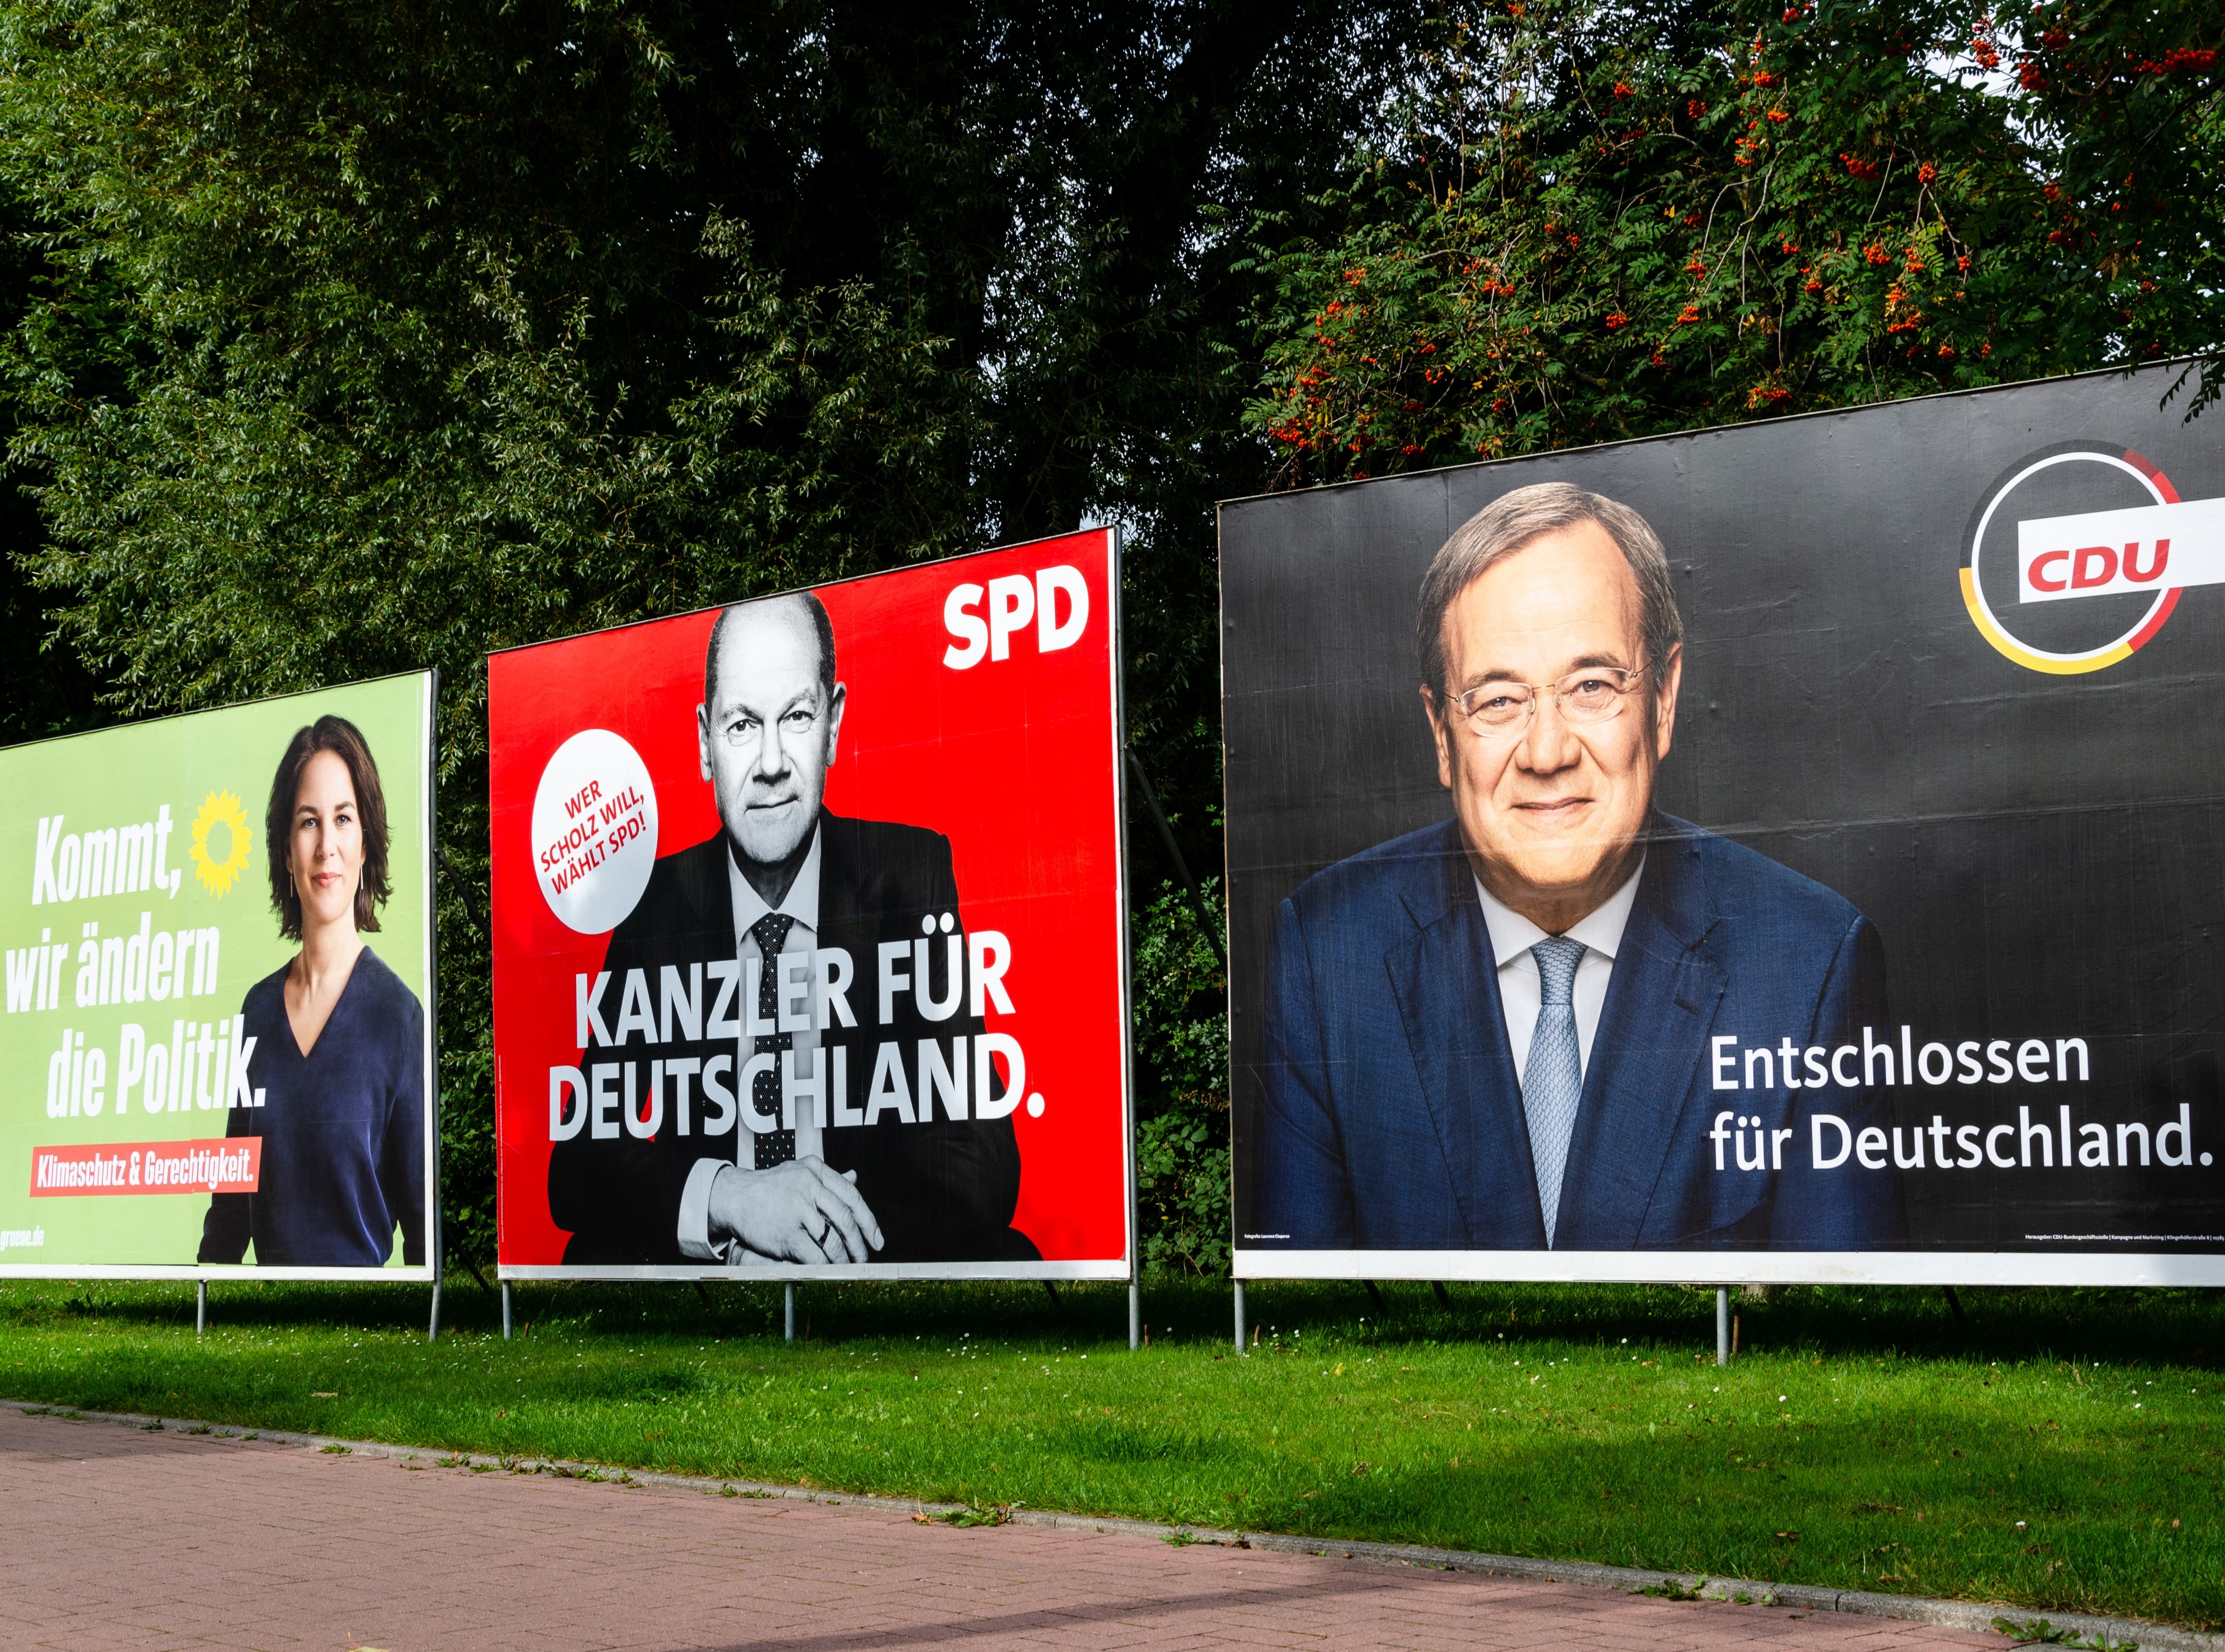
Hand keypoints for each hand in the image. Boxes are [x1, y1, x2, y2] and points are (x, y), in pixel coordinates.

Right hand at [707, 1158, 882, 1263]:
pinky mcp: (786, 1233)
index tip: (877, 1240)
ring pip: (832, 1240)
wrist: (734, 1197)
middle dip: (859, 1244)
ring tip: (847, 1267)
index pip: (851, 1196)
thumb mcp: (799, 1174)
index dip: (868, 1221)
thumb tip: (855, 1178)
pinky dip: (825, 1266)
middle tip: (865, 1258)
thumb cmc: (770, 1188)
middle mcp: (808, 1186)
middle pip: (845, 1220)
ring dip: (843, 1259)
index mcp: (815, 1170)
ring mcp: (797, 1210)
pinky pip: (815, 1255)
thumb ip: (827, 1180)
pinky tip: (828, 1270)